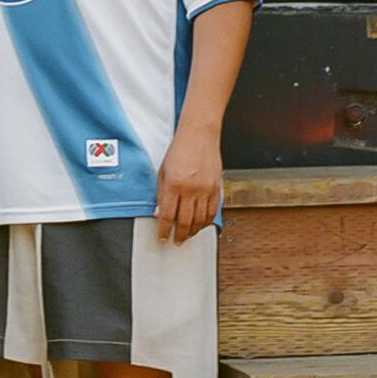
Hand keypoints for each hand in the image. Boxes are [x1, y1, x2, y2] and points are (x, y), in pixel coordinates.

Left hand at [155, 122, 222, 242]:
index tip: (162, 239)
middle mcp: (191, 189)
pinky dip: (206, 222)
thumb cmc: (179, 150)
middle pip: (185, 221)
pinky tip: (200, 225)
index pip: (168, 215)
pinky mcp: (217, 188)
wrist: (199, 135)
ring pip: (200, 219)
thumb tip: (159, 213)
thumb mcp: (163, 171)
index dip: (164, 230)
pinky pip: (212, 211)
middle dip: (179, 235)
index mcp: (174, 184)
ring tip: (187, 236)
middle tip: (176, 242)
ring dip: (193, 231)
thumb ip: (161, 193)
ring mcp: (206, 189)